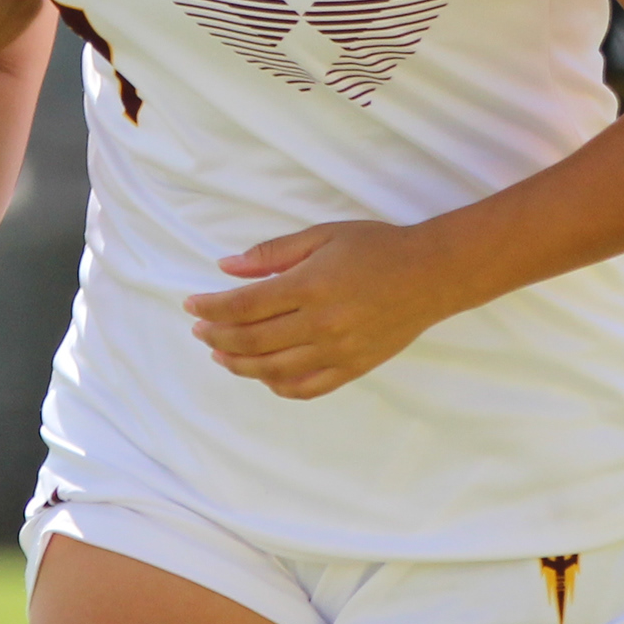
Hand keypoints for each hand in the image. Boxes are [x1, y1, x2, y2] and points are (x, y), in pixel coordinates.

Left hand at [185, 221, 462, 400]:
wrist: (431, 274)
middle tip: (199, 329)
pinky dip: (277, 385)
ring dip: (239, 364)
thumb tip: (226, 267)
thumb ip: (273, 253)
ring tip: (220, 353)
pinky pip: (306, 388)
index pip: (245, 306)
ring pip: (273, 370)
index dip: (212, 307)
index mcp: (310, 286)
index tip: (191, 305)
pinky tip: (263, 375)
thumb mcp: (323, 235)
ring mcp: (337, 351)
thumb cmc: (377, 247)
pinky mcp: (352, 368)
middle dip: (217, 336)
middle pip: (252, 340)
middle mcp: (320, 324)